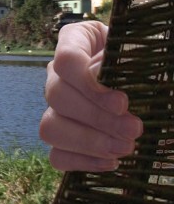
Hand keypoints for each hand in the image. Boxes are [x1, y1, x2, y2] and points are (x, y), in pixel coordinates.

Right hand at [40, 21, 142, 171]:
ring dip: (88, 142)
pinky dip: (82, 162)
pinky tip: (111, 161)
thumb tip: (98, 77)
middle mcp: (58, 75)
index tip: (121, 102)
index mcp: (76, 42)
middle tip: (134, 128)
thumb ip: (122, 60)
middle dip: (96, 117)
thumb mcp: (141, 54)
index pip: (64, 60)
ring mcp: (56, 108)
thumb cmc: (148, 64)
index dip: (86, 82)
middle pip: (56, 96)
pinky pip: (56, 156)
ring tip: (125, 147)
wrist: (155, 85)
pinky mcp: (63, 140)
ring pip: (49, 127)